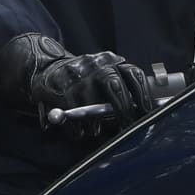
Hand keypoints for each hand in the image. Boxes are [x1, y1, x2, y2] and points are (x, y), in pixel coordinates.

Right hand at [2, 33, 146, 136]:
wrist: (46, 68)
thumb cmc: (84, 80)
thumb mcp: (104, 75)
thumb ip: (122, 88)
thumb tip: (142, 114)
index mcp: (111, 62)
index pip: (133, 74)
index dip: (143, 95)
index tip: (148, 113)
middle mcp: (95, 65)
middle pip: (114, 86)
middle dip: (123, 109)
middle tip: (127, 127)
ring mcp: (77, 76)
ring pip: (92, 105)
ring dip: (96, 125)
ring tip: (96, 132)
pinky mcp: (59, 89)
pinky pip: (73, 115)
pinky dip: (78, 129)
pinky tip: (79, 132)